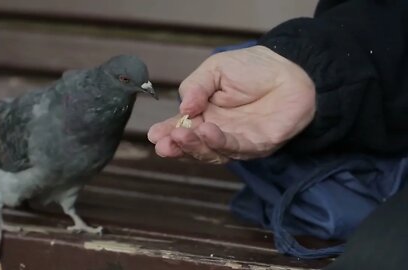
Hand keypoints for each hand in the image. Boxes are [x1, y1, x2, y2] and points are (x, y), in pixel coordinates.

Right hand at [148, 46, 315, 162]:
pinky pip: (236, 148)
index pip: (182, 128)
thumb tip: (183, 108)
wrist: (291, 68)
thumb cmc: (252, 68)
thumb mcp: (214, 70)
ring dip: (195, 146)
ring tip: (181, 135)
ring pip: (212, 151)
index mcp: (204, 114)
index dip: (167, 133)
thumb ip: (196, 87)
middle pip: (194, 146)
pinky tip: (207, 132)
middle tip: (164, 143)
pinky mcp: (257, 145)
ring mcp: (236, 142)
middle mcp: (218, 132)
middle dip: (178, 145)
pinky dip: (220, 142)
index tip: (154, 136)